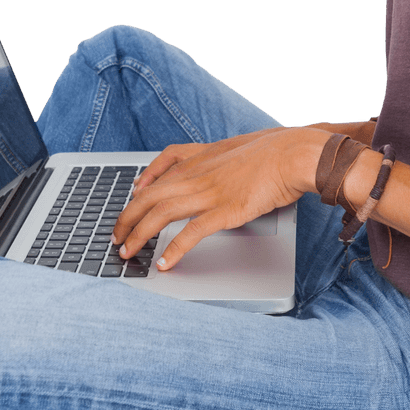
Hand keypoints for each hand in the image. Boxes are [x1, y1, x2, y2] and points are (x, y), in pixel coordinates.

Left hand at [112, 127, 328, 269]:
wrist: (292, 154)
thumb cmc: (271, 151)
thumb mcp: (234, 147)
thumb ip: (213, 158)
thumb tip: (204, 167)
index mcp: (199, 158)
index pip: (157, 173)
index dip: (138, 189)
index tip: (129, 199)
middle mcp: (197, 175)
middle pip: (148, 196)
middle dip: (127, 218)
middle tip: (116, 236)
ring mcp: (208, 193)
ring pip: (160, 213)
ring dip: (139, 234)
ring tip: (127, 252)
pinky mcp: (224, 211)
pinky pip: (190, 233)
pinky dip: (173, 249)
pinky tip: (164, 262)